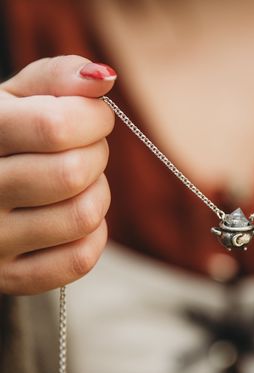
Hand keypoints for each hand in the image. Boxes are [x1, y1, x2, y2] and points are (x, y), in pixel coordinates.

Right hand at [0, 56, 116, 293]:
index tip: (95, 117)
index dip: (94, 118)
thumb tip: (105, 77)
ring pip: (82, 217)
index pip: (56, 127)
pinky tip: (75, 217)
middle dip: (97, 155)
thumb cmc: (1, 141)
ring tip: (79, 183)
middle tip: (85, 150)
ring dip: (97, 194)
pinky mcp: (10, 277)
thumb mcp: (13, 99)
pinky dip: (93, 236)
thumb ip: (57, 79)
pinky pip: (78, 260)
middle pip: (73, 174)